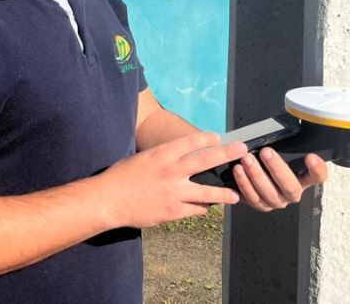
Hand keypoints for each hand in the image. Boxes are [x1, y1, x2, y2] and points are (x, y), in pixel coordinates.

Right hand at [99, 132, 246, 228]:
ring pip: (208, 193)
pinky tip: (207, 207)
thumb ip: (162, 158)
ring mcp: (174, 193)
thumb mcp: (141, 158)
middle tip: (242, 150)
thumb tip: (179, 158)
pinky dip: (203, 208)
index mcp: (161, 155)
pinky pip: (195, 210)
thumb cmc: (120, 177)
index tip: (217, 137)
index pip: (191, 142)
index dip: (206, 138)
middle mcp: (171, 172)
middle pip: (206, 160)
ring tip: (236, 195)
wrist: (108, 200)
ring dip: (224, 193)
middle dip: (227, 154)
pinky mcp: (172, 211)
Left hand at [232, 148, 327, 211]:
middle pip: (290, 187)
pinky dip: (243, 184)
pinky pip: (252, 199)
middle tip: (265, 152)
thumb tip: (285, 125)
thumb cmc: (269, 159)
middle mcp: (291, 193)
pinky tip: (238, 171)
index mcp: (303, 179)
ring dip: (256, 176)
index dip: (317, 169)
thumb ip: (285, 144)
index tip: (311, 156)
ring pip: (269, 194)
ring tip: (246, 159)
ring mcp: (276, 201)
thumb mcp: (281, 151)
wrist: (252, 174)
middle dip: (277, 168)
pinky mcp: (260, 205)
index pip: (318, 177)